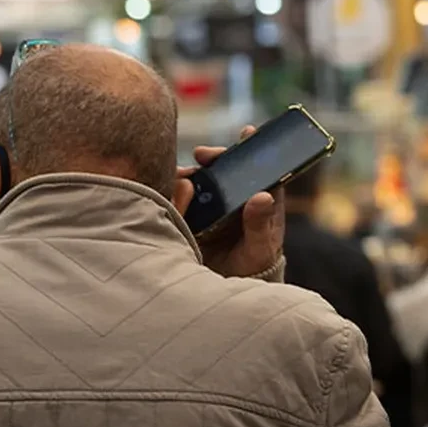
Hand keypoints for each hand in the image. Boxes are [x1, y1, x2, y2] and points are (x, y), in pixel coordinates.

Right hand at [173, 125, 284, 277]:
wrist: (225, 292)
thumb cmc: (252, 267)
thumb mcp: (259, 249)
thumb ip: (260, 225)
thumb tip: (263, 196)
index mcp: (257, 201)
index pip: (257, 168)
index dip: (250, 148)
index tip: (247, 134)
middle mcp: (233, 198)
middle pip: (223, 169)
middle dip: (213, 158)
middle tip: (202, 155)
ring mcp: (211, 205)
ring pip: (199, 181)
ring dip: (188, 174)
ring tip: (179, 177)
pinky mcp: (192, 216)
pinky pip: (180, 197)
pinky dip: (172, 190)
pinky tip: (164, 189)